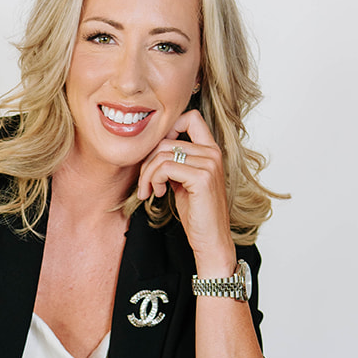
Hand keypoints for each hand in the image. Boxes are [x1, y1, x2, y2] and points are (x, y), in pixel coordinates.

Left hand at [136, 109, 236, 273]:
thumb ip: (175, 162)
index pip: (190, 117)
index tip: (156, 154)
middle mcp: (213, 152)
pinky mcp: (201, 178)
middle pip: (167, 139)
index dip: (168, 128)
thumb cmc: (197, 214)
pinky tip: (158, 194)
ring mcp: (209, 164)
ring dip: (148, 174)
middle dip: (148, 161)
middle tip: (144, 184)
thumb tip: (153, 150)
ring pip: (163, 154)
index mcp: (211, 150)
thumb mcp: (183, 182)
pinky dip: (154, 180)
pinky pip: (165, 167)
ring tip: (148, 191)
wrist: (211, 240)